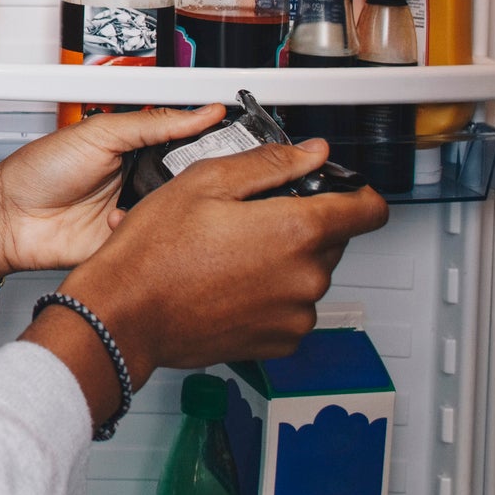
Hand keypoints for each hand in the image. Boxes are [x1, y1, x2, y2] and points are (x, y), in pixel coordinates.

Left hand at [0, 105, 227, 283]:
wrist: (10, 218)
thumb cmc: (39, 170)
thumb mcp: (100, 133)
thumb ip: (152, 122)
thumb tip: (201, 111)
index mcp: (135, 148)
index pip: (185, 142)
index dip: (208, 142)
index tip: (236, 139)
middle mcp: (139, 180)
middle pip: (188, 180)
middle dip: (193, 179)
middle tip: (196, 174)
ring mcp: (135, 213)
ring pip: (178, 212)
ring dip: (171, 207)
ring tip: (155, 198)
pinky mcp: (129, 244)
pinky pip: (157, 241)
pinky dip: (150, 233)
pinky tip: (129, 222)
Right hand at [23, 138, 388, 424]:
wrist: (125, 315)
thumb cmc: (155, 252)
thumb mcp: (207, 182)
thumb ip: (271, 164)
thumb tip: (311, 153)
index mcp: (296, 231)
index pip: (369, 210)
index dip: (357, 193)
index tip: (341, 191)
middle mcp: (305, 277)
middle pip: (333, 240)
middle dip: (303, 224)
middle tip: (252, 218)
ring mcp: (294, 314)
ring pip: (310, 274)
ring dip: (286, 261)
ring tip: (232, 253)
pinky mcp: (278, 341)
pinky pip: (292, 308)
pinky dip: (272, 294)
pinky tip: (232, 283)